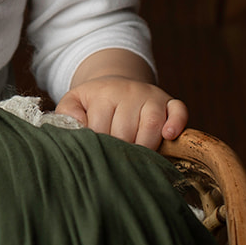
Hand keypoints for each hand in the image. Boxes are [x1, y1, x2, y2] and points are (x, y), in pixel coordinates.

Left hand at [54, 75, 187, 148]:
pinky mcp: (169, 101)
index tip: (96, 155)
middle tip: (115, 161)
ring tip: (137, 158)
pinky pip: (179, 110)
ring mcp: (151, 96)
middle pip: (126, 130)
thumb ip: (67, 114)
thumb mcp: (73, 102)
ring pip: (151, 124)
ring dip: (145, 146)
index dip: (98, 146)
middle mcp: (129, 92)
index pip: (100, 128)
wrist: (115, 83)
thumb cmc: (93, 102)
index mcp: (103, 94)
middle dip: (120, 150)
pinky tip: (169, 136)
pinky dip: (176, 123)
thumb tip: (76, 128)